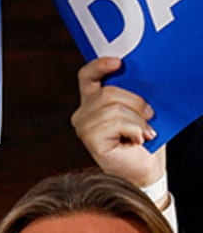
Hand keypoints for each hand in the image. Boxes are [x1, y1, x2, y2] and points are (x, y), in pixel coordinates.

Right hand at [72, 57, 164, 191]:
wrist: (144, 169)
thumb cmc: (143, 140)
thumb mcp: (139, 110)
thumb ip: (132, 94)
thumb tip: (142, 78)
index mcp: (93, 102)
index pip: (87, 77)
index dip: (99, 66)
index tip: (118, 63)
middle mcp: (83, 114)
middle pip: (107, 92)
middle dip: (135, 102)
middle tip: (148, 116)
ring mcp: (84, 127)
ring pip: (113, 108)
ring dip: (137, 120)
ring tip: (143, 133)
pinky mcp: (90, 140)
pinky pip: (115, 123)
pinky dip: (134, 130)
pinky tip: (136, 140)